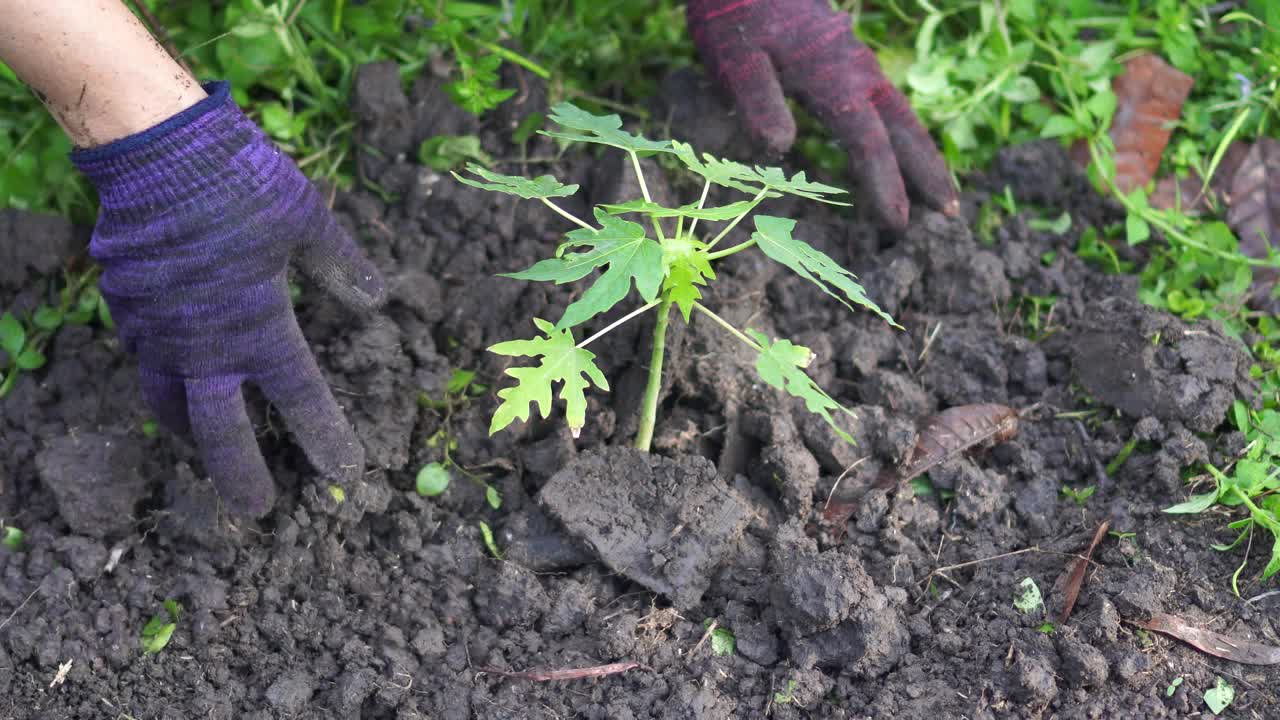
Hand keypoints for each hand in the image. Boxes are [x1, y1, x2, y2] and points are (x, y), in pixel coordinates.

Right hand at [74, 82, 385, 516]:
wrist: (155, 148)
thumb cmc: (240, 181)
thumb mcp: (308, 222)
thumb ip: (343, 269)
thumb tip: (377, 301)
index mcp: (260, 326)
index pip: (301, 400)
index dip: (326, 439)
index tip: (346, 474)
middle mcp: (205, 344)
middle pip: (219, 432)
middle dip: (239, 476)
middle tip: (258, 511)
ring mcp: (158, 333)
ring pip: (171, 405)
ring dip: (193, 436)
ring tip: (206, 456)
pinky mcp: (125, 312)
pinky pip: (146, 364)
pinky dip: (165, 384)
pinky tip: (176, 384)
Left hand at [687, 0, 957, 228]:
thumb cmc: (733, 17)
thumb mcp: (735, 60)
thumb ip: (758, 100)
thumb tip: (779, 149)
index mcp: (832, 77)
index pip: (867, 142)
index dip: (885, 185)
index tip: (898, 224)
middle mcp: (856, 71)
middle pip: (903, 129)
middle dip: (928, 172)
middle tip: (952, 214)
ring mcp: (856, 62)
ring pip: (900, 114)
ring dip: (922, 153)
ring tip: (941, 192)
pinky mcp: (847, 57)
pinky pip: (885, 102)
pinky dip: (901, 132)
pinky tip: (900, 148)